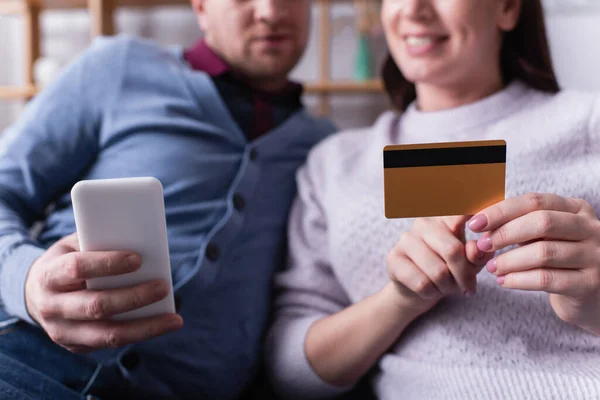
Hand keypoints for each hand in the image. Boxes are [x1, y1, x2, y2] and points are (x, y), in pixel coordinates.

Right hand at [25, 233, 182, 352]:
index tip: (138, 259)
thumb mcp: (72, 246)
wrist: (35, 294)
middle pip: (97, 306)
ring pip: (108, 334)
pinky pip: (111, 343)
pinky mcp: (76, 346)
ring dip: (145, 327)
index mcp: (49, 275)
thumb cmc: (65, 262)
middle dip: (134, 297)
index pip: (77, 268)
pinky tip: (161, 326)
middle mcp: (51, 307)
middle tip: (163, 287)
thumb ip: (99, 243)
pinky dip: (139, 335)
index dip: (108, 263)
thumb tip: (141, 240)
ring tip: (174, 319)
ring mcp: (62, 331)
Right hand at [387, 215, 493, 314]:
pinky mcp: (393, 258)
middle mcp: (423, 223)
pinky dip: (432, 293)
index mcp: (445, 217)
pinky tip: (431, 290)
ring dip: (448, 287)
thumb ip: (477, 254)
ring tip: (447, 287)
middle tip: (468, 286)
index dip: (477, 222)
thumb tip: (475, 249)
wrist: (418, 290)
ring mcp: (406, 239)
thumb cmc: (449, 269)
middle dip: (464, 275)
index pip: (461, 213)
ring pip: (438, 271)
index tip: (487, 230)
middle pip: (452, 251)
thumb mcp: (470, 262)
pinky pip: (422, 283)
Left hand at [468, 193, 599, 333]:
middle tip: (483, 245)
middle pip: (542, 222)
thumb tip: (479, 220)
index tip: (475, 223)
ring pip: (543, 252)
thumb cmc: (560, 260)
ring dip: (509, 260)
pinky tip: (504, 281)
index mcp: (577, 209)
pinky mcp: (589, 284)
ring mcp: (595, 256)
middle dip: (505, 233)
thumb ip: (521, 224)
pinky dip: (519, 280)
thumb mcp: (546, 236)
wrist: (592, 296)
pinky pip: (546, 279)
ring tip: (492, 267)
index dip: (502, 211)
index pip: (535, 201)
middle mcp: (591, 229)